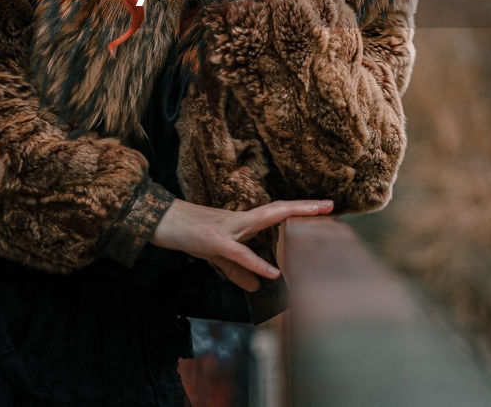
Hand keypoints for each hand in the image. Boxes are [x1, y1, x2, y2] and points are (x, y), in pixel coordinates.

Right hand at [149, 198, 333, 290]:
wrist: (160, 222)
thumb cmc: (189, 234)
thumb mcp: (218, 256)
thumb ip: (239, 270)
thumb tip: (259, 286)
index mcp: (242, 223)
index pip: (276, 213)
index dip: (298, 210)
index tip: (324, 207)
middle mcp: (239, 220)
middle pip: (277, 209)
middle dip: (304, 207)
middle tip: (331, 205)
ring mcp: (228, 228)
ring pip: (264, 218)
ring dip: (291, 216)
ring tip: (316, 217)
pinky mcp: (213, 241)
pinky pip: (238, 253)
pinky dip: (255, 263)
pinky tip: (273, 273)